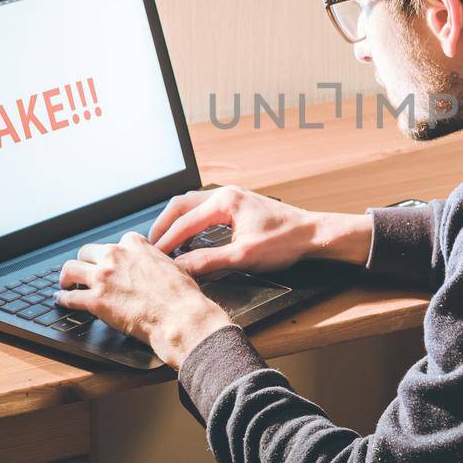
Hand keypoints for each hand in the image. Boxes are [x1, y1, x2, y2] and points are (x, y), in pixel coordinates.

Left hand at [55, 232, 232, 368]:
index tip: (111, 263)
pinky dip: (63, 299)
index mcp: (134, 245)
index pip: (115, 243)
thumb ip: (155, 261)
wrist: (179, 316)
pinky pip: (69, 297)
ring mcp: (102, 277)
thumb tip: (156, 267)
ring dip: (66, 277)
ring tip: (66, 284)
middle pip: (86, 252)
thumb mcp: (171, 266)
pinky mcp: (95, 300)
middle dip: (85, 262)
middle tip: (85, 272)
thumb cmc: (181, 295)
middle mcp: (115, 256)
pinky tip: (62, 300)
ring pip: (69, 270)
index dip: (112, 256)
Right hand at [147, 186, 371, 275]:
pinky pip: (204, 210)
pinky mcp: (238, 205)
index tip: (151, 257)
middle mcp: (226, 193)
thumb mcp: (244, 256)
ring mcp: (232, 197)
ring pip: (192, 205)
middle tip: (149, 247)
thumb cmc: (285, 242)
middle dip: (163, 226)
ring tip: (164, 244)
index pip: (184, 221)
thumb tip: (180, 268)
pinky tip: (188, 240)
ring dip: (176, 223)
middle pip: (181, 205)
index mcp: (225, 201)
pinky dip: (190, 223)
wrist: (313, 234)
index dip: (165, 241)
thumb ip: (209, 261)